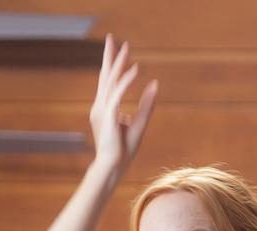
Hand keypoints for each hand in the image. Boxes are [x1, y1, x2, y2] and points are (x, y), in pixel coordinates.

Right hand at [87, 35, 157, 177]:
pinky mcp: (109, 116)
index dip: (112, 63)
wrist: (113, 167)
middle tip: (112, 38)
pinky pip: (118, 94)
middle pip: (106, 76)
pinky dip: (127, 81)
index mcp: (106, 108)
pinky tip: (136, 70)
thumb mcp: (140, 122)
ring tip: (126, 47)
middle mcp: (101, 106)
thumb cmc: (123, 150)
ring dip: (119, 63)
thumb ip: (146, 103)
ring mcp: (103, 110)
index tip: (117, 48)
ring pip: (111, 81)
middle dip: (110, 56)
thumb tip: (155, 84)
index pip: (108, 81)